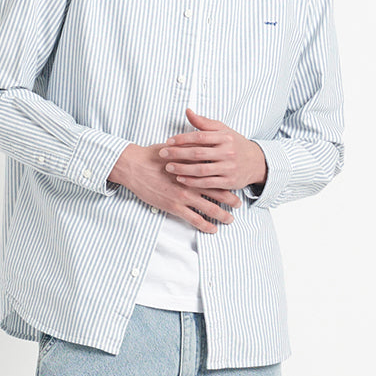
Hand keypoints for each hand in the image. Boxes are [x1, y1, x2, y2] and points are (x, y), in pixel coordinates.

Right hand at [108, 141, 239, 232]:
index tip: (237, 184)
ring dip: (222, 216)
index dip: (229, 181)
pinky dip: (206, 225)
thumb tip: (198, 146)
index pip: (217, 175)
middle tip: (240, 205)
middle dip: (231, 200)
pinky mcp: (174, 206)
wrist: (135, 166)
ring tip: (230, 220)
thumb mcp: (174, 148)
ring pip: (210, 208)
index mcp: (194, 167)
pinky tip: (212, 229)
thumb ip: (188, 150)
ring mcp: (184, 195)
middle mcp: (192, 182)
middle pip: (218, 193)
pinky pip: (194, 219)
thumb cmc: (152, 156)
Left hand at [158, 108, 267, 191]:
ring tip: (168, 167)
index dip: (182, 139)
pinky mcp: (229, 182)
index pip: (199, 136)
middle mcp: (227, 152)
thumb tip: (188, 111)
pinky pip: (207, 183)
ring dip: (182, 169)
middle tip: (163, 154)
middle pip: (198, 153)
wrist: (256, 163)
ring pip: (201, 169)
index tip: (168, 141)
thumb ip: (204, 122)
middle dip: (177, 154)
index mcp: (225, 137)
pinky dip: (193, 182)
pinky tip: (181, 179)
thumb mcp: (223, 130)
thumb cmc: (235, 145)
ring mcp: (229, 168)